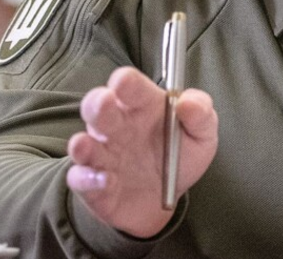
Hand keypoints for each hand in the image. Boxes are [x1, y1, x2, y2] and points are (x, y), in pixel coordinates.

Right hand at [66, 67, 218, 237]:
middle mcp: (116, 125)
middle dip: (97, 102)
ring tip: (86, 145)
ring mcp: (101, 154)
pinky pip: (81, 178)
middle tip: (104, 102)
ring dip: (82, 144)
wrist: (167, 201)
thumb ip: (200, 113)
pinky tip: (106, 180)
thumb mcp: (202, 135)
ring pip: (81, 143)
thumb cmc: (180, 157)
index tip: (125, 82)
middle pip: (97, 106)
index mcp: (141, 105)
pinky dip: (88, 179)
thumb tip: (187, 103)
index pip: (128, 84)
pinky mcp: (92, 184)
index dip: (125, 81)